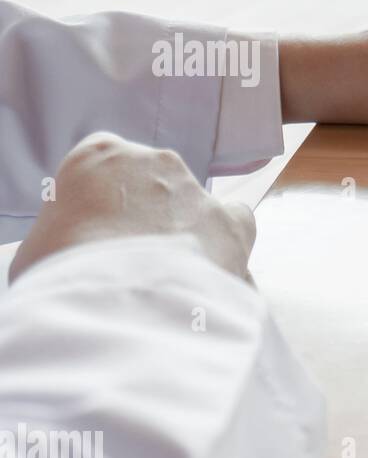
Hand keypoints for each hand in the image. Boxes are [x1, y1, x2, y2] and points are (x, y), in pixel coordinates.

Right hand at [10, 132, 255, 283]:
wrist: (116, 301)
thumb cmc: (60, 274)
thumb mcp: (41, 247)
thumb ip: (69, 234)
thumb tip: (82, 255)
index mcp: (98, 155)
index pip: (107, 169)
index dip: (106, 207)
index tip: (102, 238)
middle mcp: (154, 162)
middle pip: (155, 189)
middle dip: (148, 223)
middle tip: (136, 265)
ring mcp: (196, 190)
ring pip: (194, 210)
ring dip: (184, 239)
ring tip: (169, 282)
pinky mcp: (231, 223)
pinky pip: (236, 227)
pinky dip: (228, 248)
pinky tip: (212, 276)